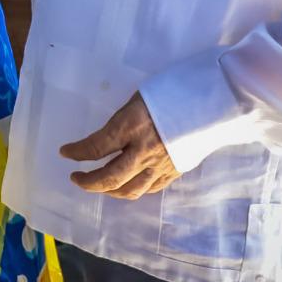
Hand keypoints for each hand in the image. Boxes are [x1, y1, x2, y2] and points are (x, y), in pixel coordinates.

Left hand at [60, 94, 181, 198]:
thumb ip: (123, 122)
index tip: (65, 153)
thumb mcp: (139, 98)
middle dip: (88, 182)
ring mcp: (161, 165)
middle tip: (76, 178)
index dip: (77, 152)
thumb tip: (112, 137)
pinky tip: (126, 185)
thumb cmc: (174, 90)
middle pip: (109, 178)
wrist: (216, 100)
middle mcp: (143, 151)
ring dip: (109, 191)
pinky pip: (149, 188)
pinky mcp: (175, 171)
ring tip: (99, 185)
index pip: (95, 147)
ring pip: (129, 190)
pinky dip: (133, 190)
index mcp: (131, 126)